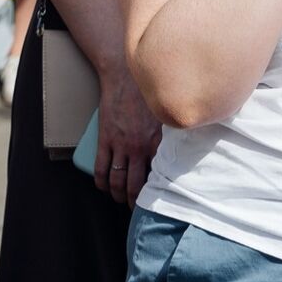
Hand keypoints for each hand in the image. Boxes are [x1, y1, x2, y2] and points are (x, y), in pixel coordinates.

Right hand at [95, 67, 161, 206]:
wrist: (124, 75)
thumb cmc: (148, 93)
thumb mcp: (165, 116)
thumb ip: (171, 135)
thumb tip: (181, 152)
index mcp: (158, 142)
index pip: (159, 177)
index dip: (157, 192)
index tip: (158, 199)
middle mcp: (139, 147)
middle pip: (136, 184)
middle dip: (134, 201)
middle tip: (135, 207)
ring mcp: (120, 144)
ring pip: (117, 180)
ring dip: (117, 194)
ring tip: (118, 198)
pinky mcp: (105, 138)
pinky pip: (101, 167)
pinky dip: (101, 182)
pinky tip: (103, 187)